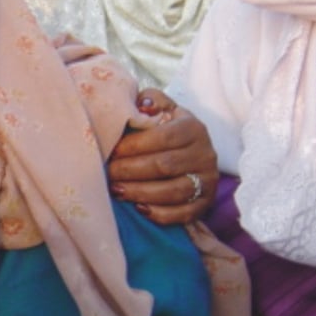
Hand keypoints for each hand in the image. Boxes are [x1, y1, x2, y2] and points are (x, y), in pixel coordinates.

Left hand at [108, 88, 217, 224]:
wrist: (191, 150)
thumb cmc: (166, 127)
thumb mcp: (162, 108)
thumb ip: (150, 101)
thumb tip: (142, 106)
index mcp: (193, 128)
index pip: (163, 137)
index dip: (134, 146)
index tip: (111, 151)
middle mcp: (205, 154)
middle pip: (165, 165)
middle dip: (131, 171)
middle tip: (108, 173)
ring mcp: (207, 181)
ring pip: (173, 191)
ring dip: (141, 193)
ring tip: (116, 191)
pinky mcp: (205, 203)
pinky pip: (183, 213)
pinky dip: (160, 214)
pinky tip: (139, 208)